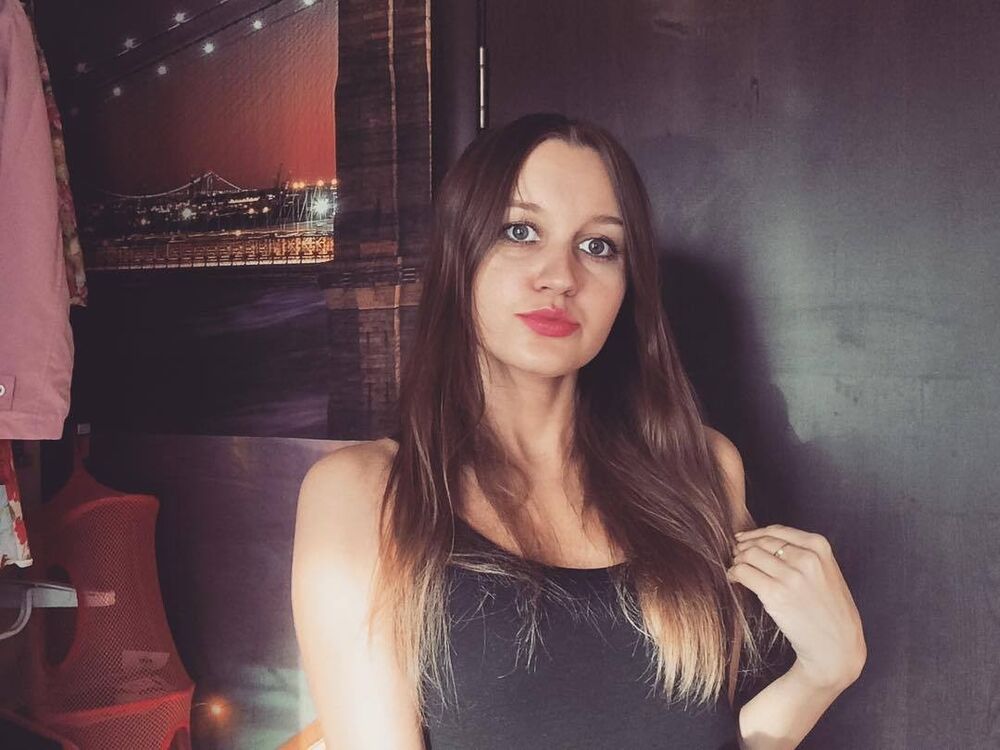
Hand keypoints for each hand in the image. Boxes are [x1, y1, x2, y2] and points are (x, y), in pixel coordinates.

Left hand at [727, 524, 866, 691]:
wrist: (837, 647)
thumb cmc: (830, 611)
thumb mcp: (827, 572)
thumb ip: (803, 553)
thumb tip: (762, 541)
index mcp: (819, 546)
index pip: (777, 531)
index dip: (755, 534)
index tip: (743, 539)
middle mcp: (806, 557)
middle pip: (761, 543)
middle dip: (744, 548)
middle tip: (736, 557)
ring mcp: (791, 576)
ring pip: (749, 555)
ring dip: (737, 561)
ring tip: (736, 570)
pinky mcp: (775, 594)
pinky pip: (743, 573)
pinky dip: (733, 573)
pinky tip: (734, 579)